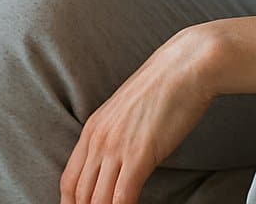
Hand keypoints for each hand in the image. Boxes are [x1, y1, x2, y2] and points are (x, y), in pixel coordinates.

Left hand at [60, 26, 218, 203]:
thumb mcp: (129, 111)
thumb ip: (118, 135)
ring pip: (98, 201)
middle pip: (79, 195)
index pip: (69, 181)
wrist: (186, 66)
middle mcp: (99, 140)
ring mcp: (117, 147)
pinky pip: (123, 197)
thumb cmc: (165, 85)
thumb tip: (121, 161)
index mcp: (92, 129)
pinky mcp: (140, 155)